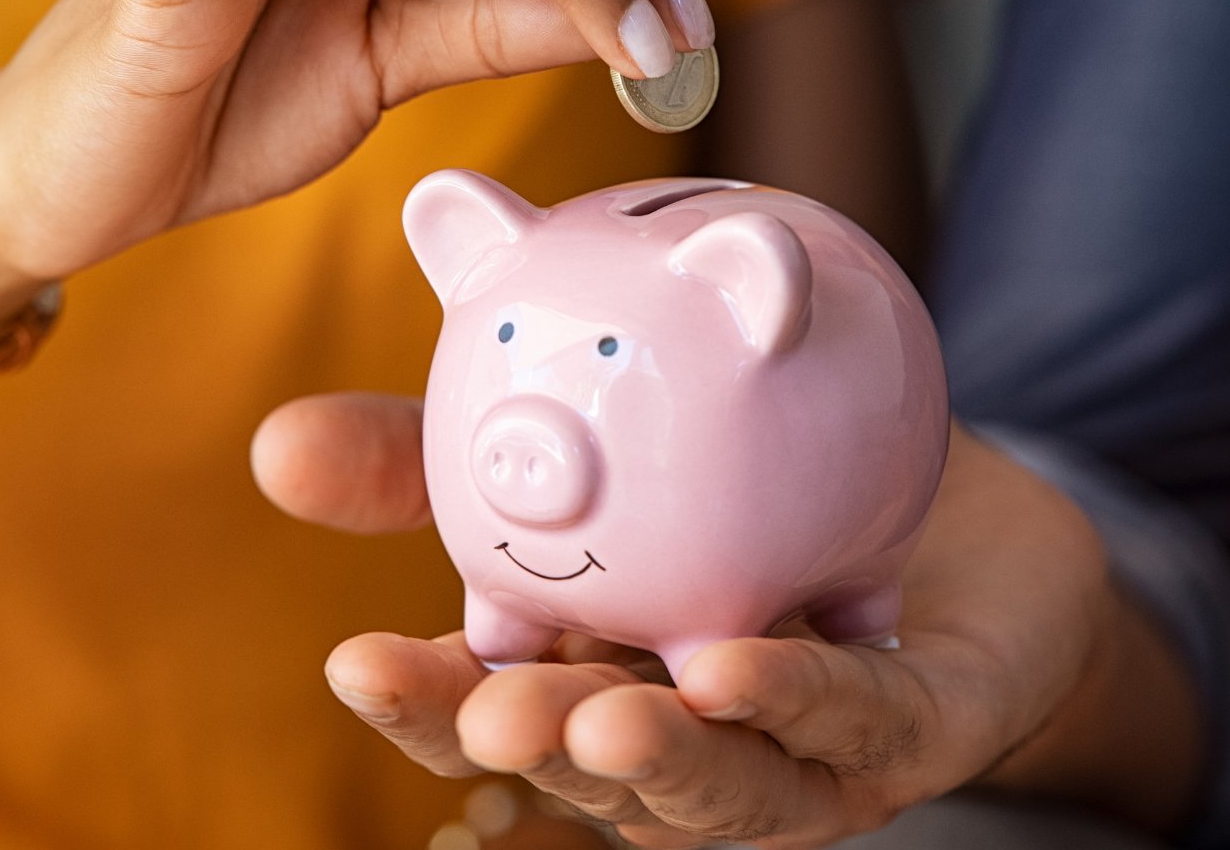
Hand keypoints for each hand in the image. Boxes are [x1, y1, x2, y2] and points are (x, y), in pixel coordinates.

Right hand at [253, 398, 1204, 847]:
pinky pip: (852, 724)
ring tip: (599, 721)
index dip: (424, 700)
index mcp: (590, 677)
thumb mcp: (593, 451)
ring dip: (657, 761)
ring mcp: (795, 756)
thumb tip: (273, 445)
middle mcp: (681, 740)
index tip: (354, 659)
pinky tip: (741, 666)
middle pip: (586, 766)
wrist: (956, 504)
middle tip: (486, 711)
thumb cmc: (756, 489)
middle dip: (529, 750)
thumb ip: (446, 456)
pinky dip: (797, 701)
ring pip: (719, 785)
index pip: (488, 709)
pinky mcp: (907, 736)